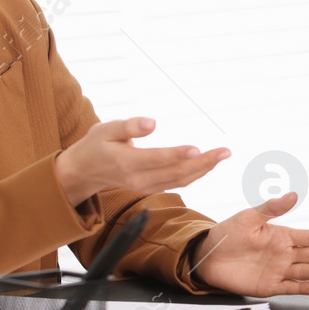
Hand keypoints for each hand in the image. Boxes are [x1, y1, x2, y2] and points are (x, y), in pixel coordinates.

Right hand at [54, 117, 228, 205]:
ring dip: (204, 169)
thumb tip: (152, 122)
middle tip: (225, 151)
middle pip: (176, 173)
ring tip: (222, 155)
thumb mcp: (105, 130)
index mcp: (126, 163)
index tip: (198, 149)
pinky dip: (195, 174)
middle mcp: (138, 179)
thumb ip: (129, 126)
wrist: (83, 172)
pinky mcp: (150, 187)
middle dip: (203, 163)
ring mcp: (145, 187)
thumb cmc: (95, 145)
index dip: (178, 155)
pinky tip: (208, 163)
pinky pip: (177, 182)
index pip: (157, 160)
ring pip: (180, 180)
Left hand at [192, 192, 308, 295]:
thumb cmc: (227, 234)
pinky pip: (289, 287)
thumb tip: (292, 194)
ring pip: (305, 271)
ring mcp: (278, 270)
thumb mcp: (249, 217)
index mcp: (282, 236)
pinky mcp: (268, 286)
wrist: (206, 256)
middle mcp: (284, 254)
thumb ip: (272, 208)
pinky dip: (302, 288)